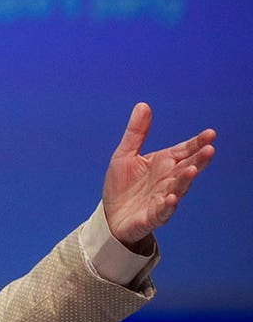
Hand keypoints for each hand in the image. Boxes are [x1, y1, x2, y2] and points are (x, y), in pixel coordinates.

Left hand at [102, 102, 215, 252]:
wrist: (111, 216)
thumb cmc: (122, 185)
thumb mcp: (125, 154)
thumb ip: (136, 132)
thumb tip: (143, 105)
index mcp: (163, 164)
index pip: (183, 151)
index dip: (196, 143)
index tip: (210, 134)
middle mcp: (167, 180)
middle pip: (186, 168)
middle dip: (198, 160)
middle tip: (209, 149)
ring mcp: (162, 198)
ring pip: (178, 188)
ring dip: (185, 180)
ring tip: (192, 169)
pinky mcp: (152, 216)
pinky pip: (162, 211)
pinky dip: (168, 205)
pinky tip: (172, 198)